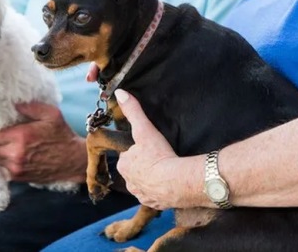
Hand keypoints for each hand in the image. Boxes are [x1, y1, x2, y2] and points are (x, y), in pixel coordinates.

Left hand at [0, 102, 86, 183]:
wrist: (73, 161)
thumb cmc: (62, 136)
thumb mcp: (51, 114)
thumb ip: (31, 107)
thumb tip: (13, 105)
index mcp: (21, 136)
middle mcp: (15, 154)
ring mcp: (16, 168)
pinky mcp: (19, 178)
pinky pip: (1, 169)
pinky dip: (1, 163)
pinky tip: (6, 156)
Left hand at [114, 89, 183, 209]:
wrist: (177, 182)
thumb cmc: (159, 155)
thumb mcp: (144, 129)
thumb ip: (132, 111)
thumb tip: (120, 92)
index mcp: (124, 165)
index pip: (128, 155)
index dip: (139, 150)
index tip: (150, 147)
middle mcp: (130, 183)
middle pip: (136, 170)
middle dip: (145, 165)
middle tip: (160, 157)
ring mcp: (142, 195)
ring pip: (145, 184)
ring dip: (153, 178)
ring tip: (166, 169)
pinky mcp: (155, 204)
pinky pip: (156, 196)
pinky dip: (162, 190)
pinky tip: (170, 183)